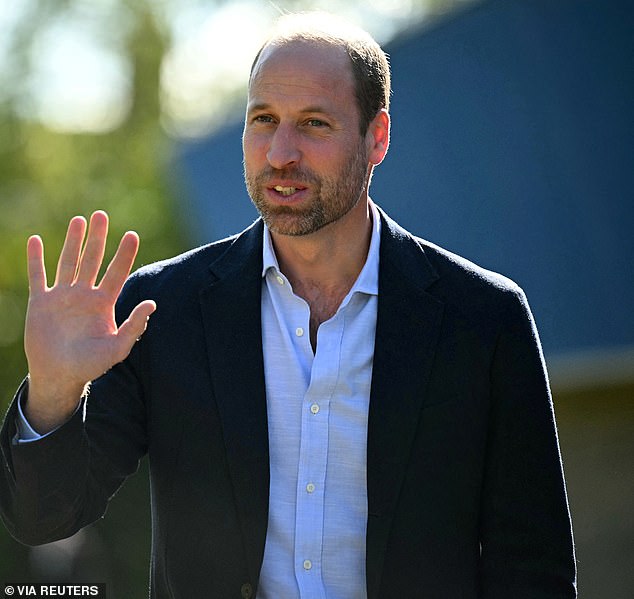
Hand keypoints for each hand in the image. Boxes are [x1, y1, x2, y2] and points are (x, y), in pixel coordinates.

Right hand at [23, 211, 155, 432]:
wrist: (59, 375)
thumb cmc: (91, 365)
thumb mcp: (117, 348)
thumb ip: (134, 326)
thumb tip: (152, 304)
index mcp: (104, 303)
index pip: (117, 272)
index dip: (124, 254)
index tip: (132, 234)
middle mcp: (85, 295)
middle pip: (92, 259)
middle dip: (97, 238)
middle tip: (100, 214)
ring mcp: (62, 296)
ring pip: (68, 262)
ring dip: (73, 241)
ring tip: (79, 220)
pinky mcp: (40, 302)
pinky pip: (38, 276)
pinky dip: (36, 259)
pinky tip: (36, 241)